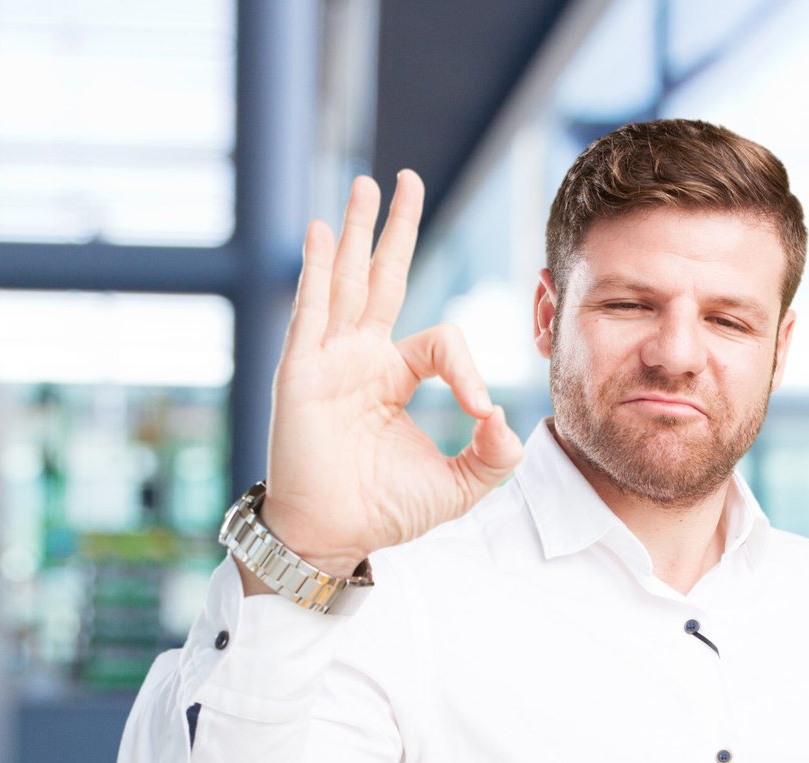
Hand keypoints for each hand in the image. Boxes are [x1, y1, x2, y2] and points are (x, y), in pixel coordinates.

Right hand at [252, 171, 524, 582]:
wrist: (334, 537)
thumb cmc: (384, 512)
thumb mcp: (458, 486)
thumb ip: (492, 456)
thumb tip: (506, 418)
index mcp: (392, 378)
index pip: (440, 341)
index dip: (468, 370)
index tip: (480, 414)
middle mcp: (358, 360)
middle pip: (381, 278)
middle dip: (394, 228)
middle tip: (404, 179)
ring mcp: (327, 361)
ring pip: (347, 282)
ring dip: (356, 232)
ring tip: (364, 186)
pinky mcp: (302, 372)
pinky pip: (313, 312)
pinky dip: (318, 270)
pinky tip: (324, 231)